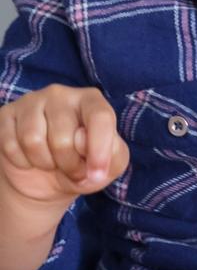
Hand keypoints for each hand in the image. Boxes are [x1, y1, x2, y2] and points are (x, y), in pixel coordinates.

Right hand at [0, 85, 128, 205]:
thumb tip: (86, 147)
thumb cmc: (85, 163)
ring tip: (51, 162)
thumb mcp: (110, 164)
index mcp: (92, 100)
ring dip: (43, 162)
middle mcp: (61, 94)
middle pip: (62, 137)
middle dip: (68, 164)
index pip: (100, 118)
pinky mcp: (6, 113)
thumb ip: (112, 155)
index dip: (99, 149)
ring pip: (32, 140)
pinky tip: (30, 157)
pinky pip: (9, 144)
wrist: (46, 175)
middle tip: (70, 168)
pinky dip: (21, 161)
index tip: (97, 174)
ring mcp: (31, 101)